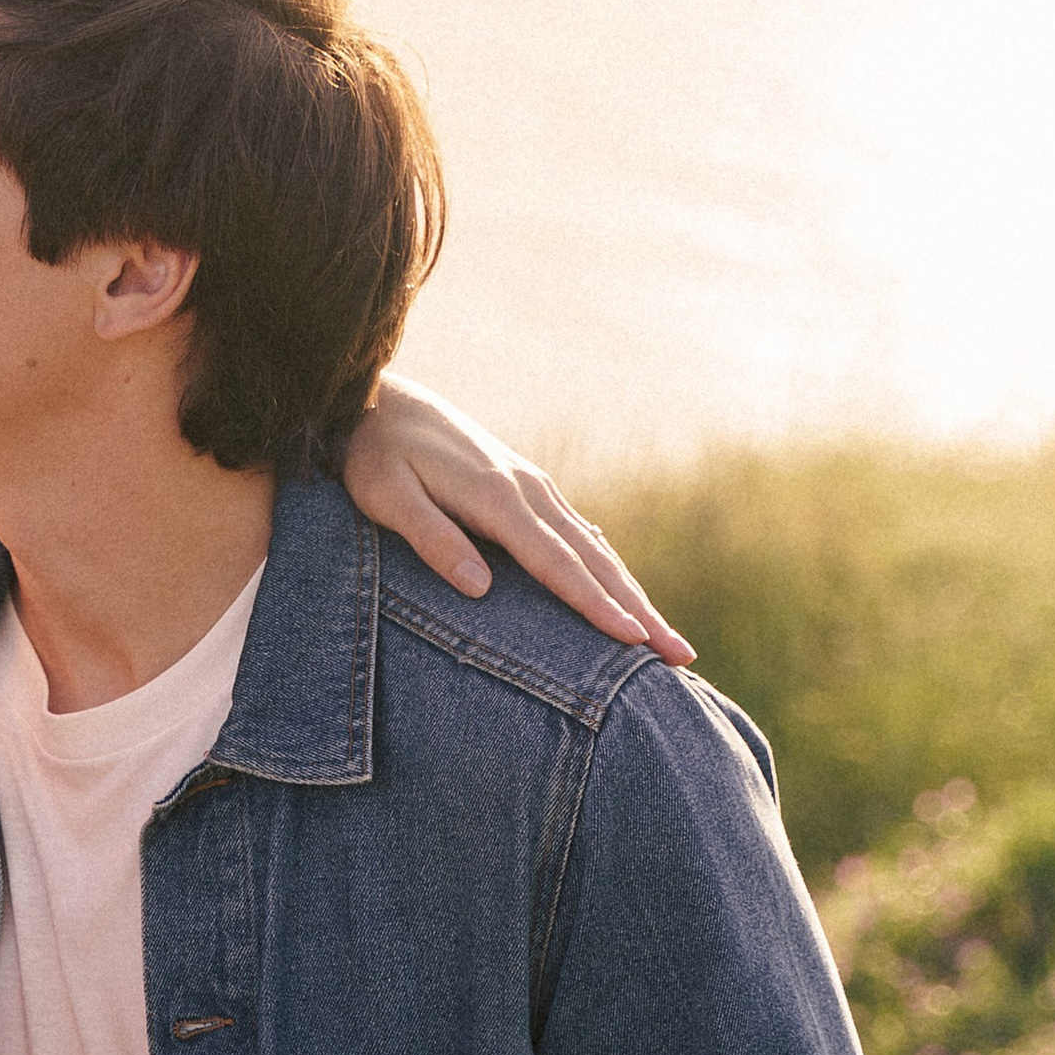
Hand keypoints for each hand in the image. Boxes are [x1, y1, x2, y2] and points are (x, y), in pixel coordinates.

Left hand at [344, 374, 694, 662]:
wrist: (380, 400)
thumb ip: (433, 538)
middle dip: (639, 610)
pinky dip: (608, 568)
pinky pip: (579, 534)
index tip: (632, 640)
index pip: (556, 564)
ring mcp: (534, 487)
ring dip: (634, 594)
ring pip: (595, 549)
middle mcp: (529, 491)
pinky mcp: (527, 488)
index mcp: (497, 497)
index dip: (595, 606)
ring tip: (666, 638)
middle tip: (680, 654)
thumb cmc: (374, 454)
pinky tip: (624, 592)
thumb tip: (480, 588)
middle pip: (594, 561)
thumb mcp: (386, 497)